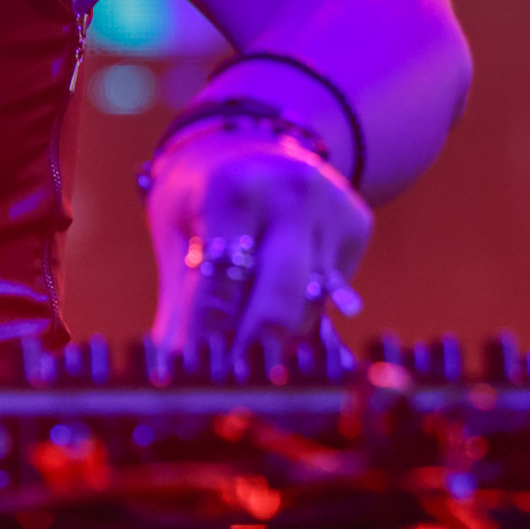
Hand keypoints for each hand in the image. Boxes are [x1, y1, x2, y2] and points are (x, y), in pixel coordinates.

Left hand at [146, 125, 369, 359]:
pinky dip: (300, 315)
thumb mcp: (178, 233)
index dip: (208, 339)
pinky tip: (278, 317)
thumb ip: (180, 304)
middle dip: (253, 351)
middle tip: (230, 389)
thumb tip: (172, 373)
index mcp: (233, 190)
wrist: (251, 138)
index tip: (196, 381)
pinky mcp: (358, 223)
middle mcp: (290, 193)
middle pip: (280, 301)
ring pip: (307, 306)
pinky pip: (329, 294)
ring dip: (275, 340)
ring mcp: (332, 207)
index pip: (223, 284)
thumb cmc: (201, 194)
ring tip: (247, 362)